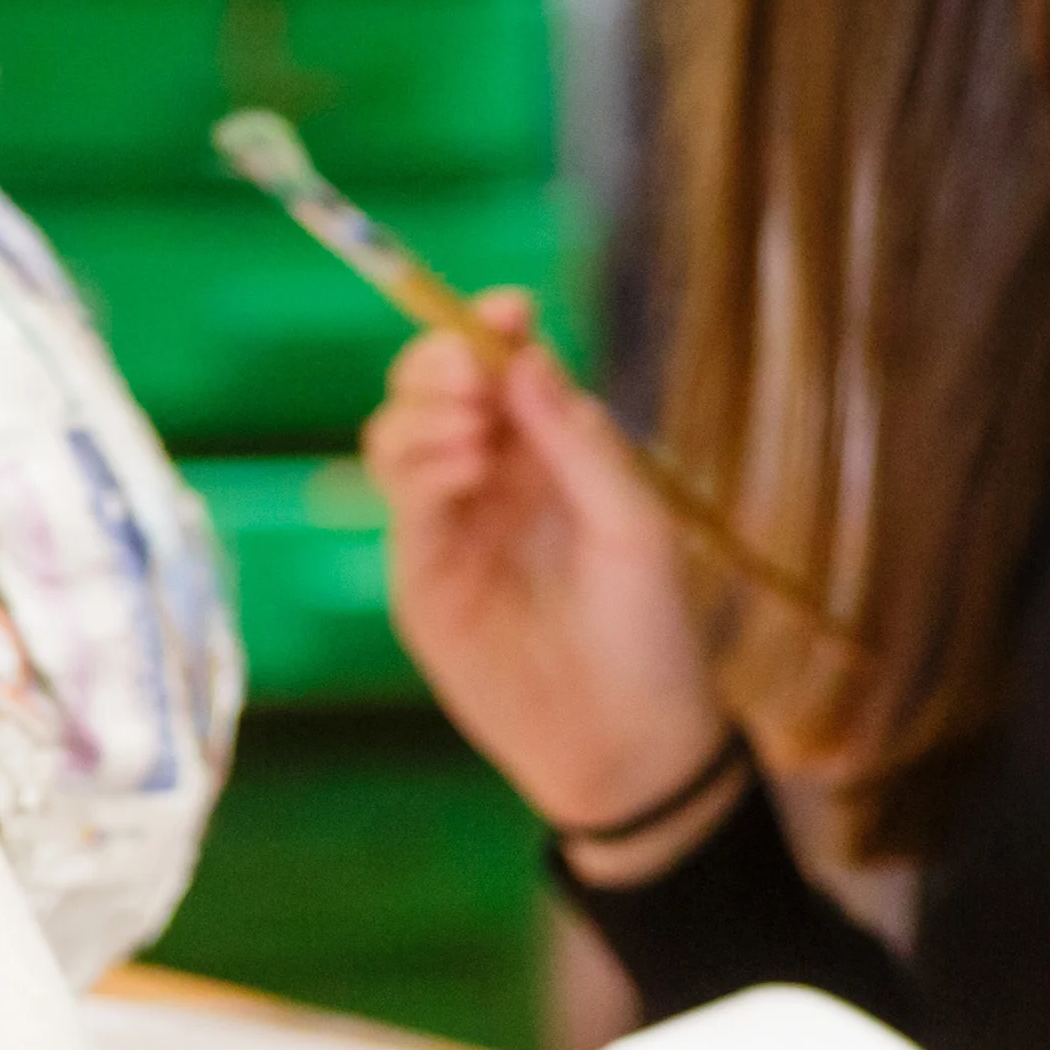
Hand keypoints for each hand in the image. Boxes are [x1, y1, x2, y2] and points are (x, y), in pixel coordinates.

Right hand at [359, 295, 732, 873]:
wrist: (626, 741)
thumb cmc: (650, 632)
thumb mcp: (635, 527)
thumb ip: (579, 443)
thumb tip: (524, 355)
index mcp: (555, 454)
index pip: (507, 367)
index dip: (494, 328)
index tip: (507, 308)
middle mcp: (497, 478)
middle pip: (435, 388)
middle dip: (440, 361)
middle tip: (473, 372)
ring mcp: (452, 524)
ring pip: (400, 434)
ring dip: (426, 413)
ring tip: (476, 433)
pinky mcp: (422, 576)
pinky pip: (401, 501)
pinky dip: (422, 468)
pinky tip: (465, 470)